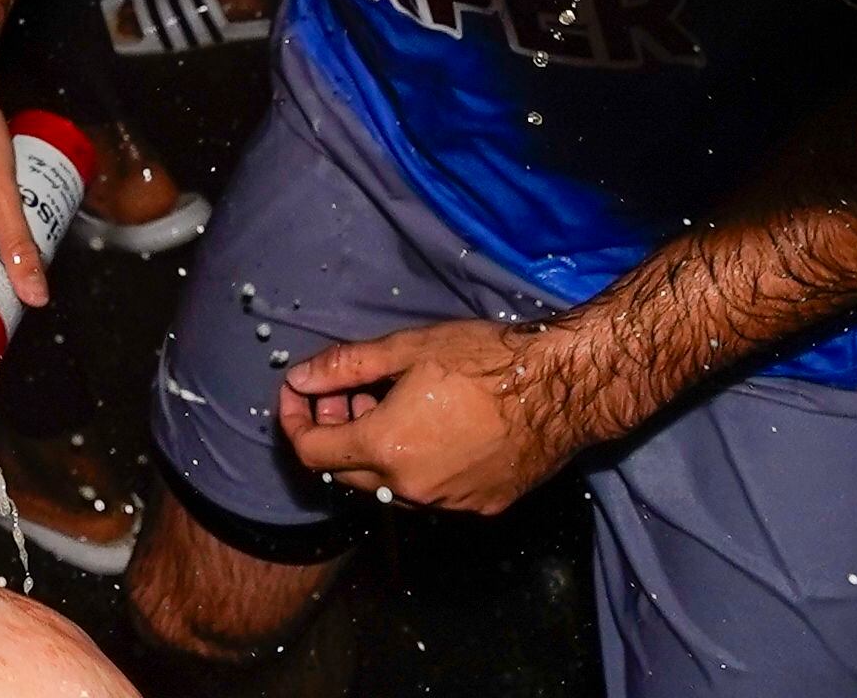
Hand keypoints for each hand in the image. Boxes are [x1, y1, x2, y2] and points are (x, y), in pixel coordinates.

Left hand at [280, 316, 588, 513]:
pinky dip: (416, 465)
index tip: (296, 396)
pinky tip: (435, 429)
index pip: (312, 452)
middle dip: (334, 432)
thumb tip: (299, 378)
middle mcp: (410, 488)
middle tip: (347, 392)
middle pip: (346, 473)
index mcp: (385, 448)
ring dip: (375, 452)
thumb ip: (346, 367)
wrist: (562, 389)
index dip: (293, 422)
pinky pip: (430, 493)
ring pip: (389, 487)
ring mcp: (447, 504)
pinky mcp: (480, 508)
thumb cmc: (486, 360)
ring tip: (392, 405)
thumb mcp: (407, 349)